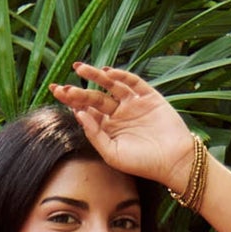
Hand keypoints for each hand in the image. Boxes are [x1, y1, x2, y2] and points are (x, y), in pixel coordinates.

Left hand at [48, 63, 194, 194]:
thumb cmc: (142, 163)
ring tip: (80, 69)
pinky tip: (107, 73)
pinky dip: (121, 76)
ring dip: (96, 76)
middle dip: (78, 90)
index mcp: (108, 128)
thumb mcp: (112, 154)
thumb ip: (95, 135)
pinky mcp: (149, 97)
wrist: (173, 161)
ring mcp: (133, 104)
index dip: (72, 102)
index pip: (86, 111)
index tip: (57, 92)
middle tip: (62, 84)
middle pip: (94, 97)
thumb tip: (78, 114)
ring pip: (111, 85)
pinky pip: (133, 83)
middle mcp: (119, 114)